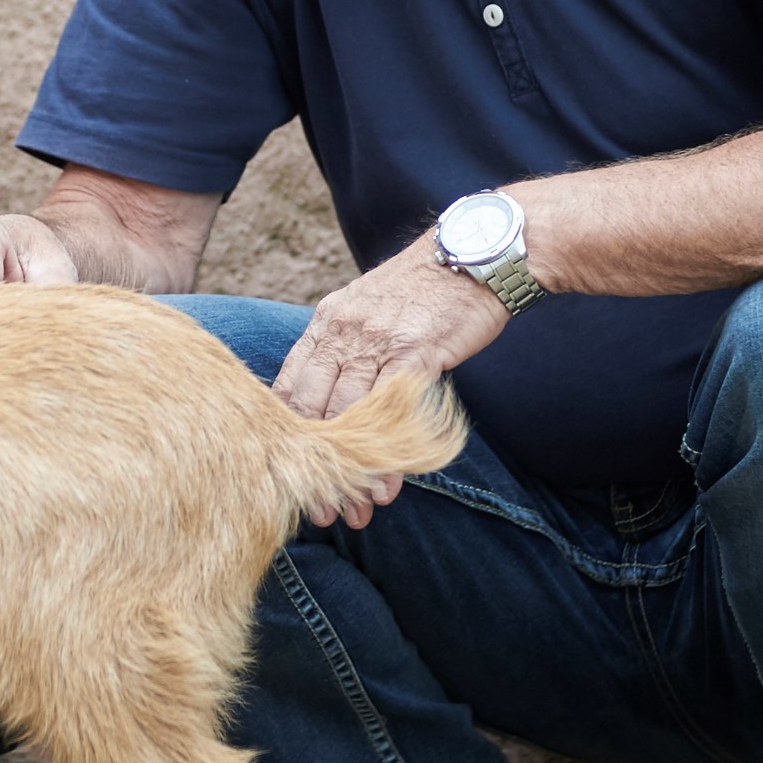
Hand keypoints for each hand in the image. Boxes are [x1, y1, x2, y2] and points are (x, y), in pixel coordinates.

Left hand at [275, 233, 506, 527]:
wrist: (476, 252)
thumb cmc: (425, 287)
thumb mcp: (369, 305)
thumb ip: (346, 345)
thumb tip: (331, 393)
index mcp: (326, 321)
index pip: (289, 384)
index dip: (286, 434)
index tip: (288, 471)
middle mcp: (343, 331)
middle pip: (313, 408)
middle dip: (312, 463)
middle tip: (318, 508)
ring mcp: (378, 341)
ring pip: (349, 417)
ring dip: (351, 470)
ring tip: (355, 510)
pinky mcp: (416, 352)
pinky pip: (391, 412)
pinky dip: (388, 455)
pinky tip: (388, 485)